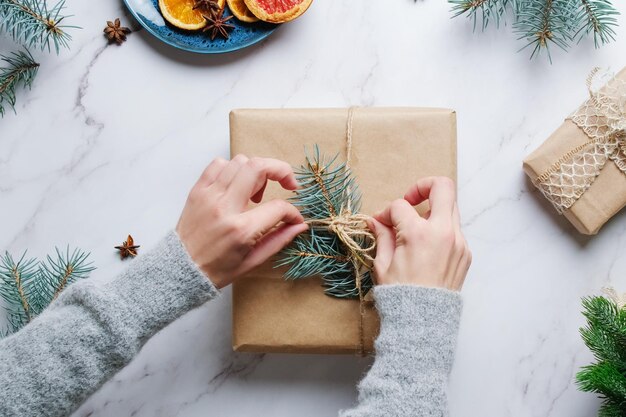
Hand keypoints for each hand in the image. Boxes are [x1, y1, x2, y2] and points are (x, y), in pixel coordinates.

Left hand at [176, 155, 307, 288]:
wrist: (180, 269)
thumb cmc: (217, 269)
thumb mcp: (253, 261)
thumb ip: (279, 239)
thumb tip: (299, 224)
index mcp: (241, 230)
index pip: (278, 207)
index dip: (293, 211)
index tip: (294, 217)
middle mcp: (225, 207)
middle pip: (258, 167)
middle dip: (281, 170)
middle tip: (286, 184)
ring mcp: (209, 195)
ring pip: (240, 161)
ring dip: (256, 171)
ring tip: (255, 191)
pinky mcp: (197, 190)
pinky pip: (218, 164)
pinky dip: (233, 168)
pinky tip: (236, 185)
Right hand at [369, 177, 470, 290]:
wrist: (424, 322)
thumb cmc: (401, 295)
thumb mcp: (383, 264)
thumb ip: (382, 235)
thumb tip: (375, 220)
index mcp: (419, 234)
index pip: (400, 206)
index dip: (386, 211)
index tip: (381, 223)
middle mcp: (444, 232)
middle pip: (442, 186)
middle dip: (422, 187)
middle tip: (410, 201)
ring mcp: (459, 242)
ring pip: (451, 207)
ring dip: (432, 209)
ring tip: (416, 227)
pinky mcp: (466, 253)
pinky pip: (454, 229)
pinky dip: (440, 229)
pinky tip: (426, 246)